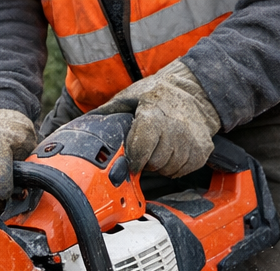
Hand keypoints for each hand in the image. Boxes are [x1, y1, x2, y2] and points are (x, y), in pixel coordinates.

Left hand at [94, 60, 220, 177]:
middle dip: (148, 159)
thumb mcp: (130, 97)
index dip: (133, 159)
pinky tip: (175, 148)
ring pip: (167, 170)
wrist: (197, 89)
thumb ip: (107, 113)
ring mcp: (191, 143)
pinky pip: (181, 171)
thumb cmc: (158, 94)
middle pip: (153, 165)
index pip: (139, 154)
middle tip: (150, 144)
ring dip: (161, 163)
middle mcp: (175, 131)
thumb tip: (77, 127)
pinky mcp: (202, 152)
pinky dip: (176, 164)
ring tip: (163, 144)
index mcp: (154, 118)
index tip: (132, 156)